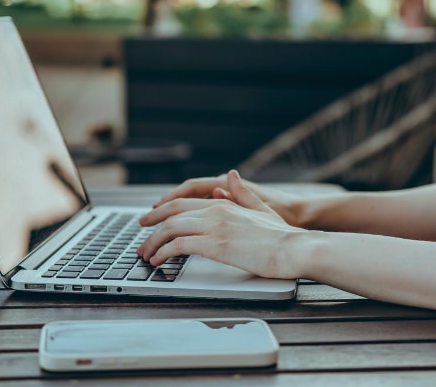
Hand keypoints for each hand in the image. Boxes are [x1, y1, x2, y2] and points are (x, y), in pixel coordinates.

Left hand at [138, 170, 305, 278]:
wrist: (295, 248)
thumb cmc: (282, 235)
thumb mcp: (260, 208)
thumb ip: (242, 193)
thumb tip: (230, 175)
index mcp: (223, 203)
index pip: (183, 202)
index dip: (163, 210)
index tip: (151, 219)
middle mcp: (215, 211)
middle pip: (171, 213)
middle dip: (151, 225)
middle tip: (140, 237)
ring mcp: (214, 227)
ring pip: (170, 230)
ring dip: (153, 243)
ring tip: (146, 254)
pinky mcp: (215, 245)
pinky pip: (179, 246)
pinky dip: (163, 253)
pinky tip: (159, 261)